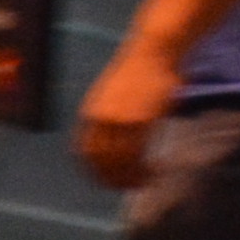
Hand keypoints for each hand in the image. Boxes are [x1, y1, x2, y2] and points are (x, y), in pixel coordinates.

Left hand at [77, 34, 181, 189]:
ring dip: (132, 177)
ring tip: (145, 182)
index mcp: (90, 113)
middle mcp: (100, 119)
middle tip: (129, 188)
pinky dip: (144, 167)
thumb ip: (109, 119)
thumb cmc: (138, 73)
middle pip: (101, 161)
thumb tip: (113, 144)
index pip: (84, 152)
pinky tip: (154, 170)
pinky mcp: (141, 120)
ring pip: (120, 161)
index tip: (105, 182)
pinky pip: (138, 153)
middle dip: (113, 179)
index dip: (94, 171)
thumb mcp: (112, 97)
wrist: (153, 51)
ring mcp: (120, 120)